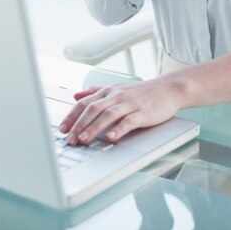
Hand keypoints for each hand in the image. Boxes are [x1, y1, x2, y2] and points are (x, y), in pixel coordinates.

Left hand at [58, 76, 182, 144]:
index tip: (62, 130)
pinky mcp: (143, 112)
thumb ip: (96, 92)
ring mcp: (130, 103)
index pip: (85, 103)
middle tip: (70, 140)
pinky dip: (119, 129)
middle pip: (93, 109)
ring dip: (94, 128)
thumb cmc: (142, 92)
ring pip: (108, 115)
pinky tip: (111, 138)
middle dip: (79, 125)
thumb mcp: (117, 88)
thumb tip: (76, 96)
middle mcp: (117, 96)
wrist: (168, 89)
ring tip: (84, 140)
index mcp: (109, 91)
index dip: (72, 116)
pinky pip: (129, 121)